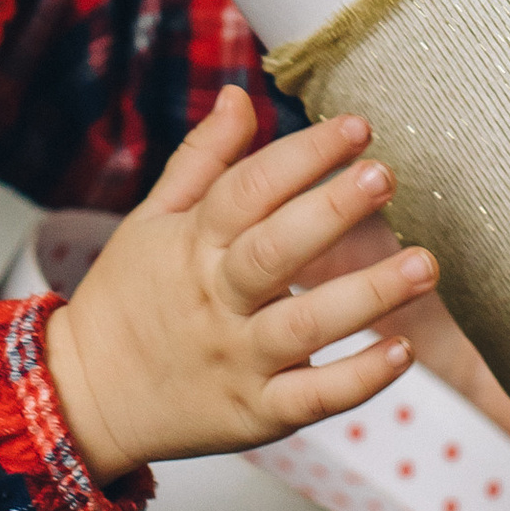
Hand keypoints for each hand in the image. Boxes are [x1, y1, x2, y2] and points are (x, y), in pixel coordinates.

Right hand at [43, 88, 439, 482]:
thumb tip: (240, 95)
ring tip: (424, 264)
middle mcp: (216, 299)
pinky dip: (358, 380)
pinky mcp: (254, 415)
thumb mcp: (150, 221)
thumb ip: (201, 160)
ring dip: (367, 295)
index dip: (302, 155)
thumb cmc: (126, 299)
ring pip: (305, 327)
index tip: (357, 126)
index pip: (249, 189)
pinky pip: (311, 399)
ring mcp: (237, 360)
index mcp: (192, 245)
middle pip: (276, 250)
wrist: (85, 400)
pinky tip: (402, 351)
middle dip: (332, 210)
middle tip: (385, 175)